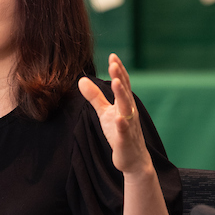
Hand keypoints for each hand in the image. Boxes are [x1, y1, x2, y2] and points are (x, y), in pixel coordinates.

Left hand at [79, 54, 151, 175]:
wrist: (132, 159)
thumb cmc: (119, 133)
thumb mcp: (105, 113)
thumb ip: (95, 97)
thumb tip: (81, 79)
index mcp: (124, 104)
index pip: (122, 84)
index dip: (118, 70)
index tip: (112, 55)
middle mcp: (129, 112)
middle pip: (124, 92)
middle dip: (120, 77)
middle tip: (114, 63)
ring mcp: (129, 126)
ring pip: (127, 108)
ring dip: (122, 95)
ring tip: (116, 82)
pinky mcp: (125, 141)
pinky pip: (124, 132)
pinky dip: (122, 125)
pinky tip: (118, 118)